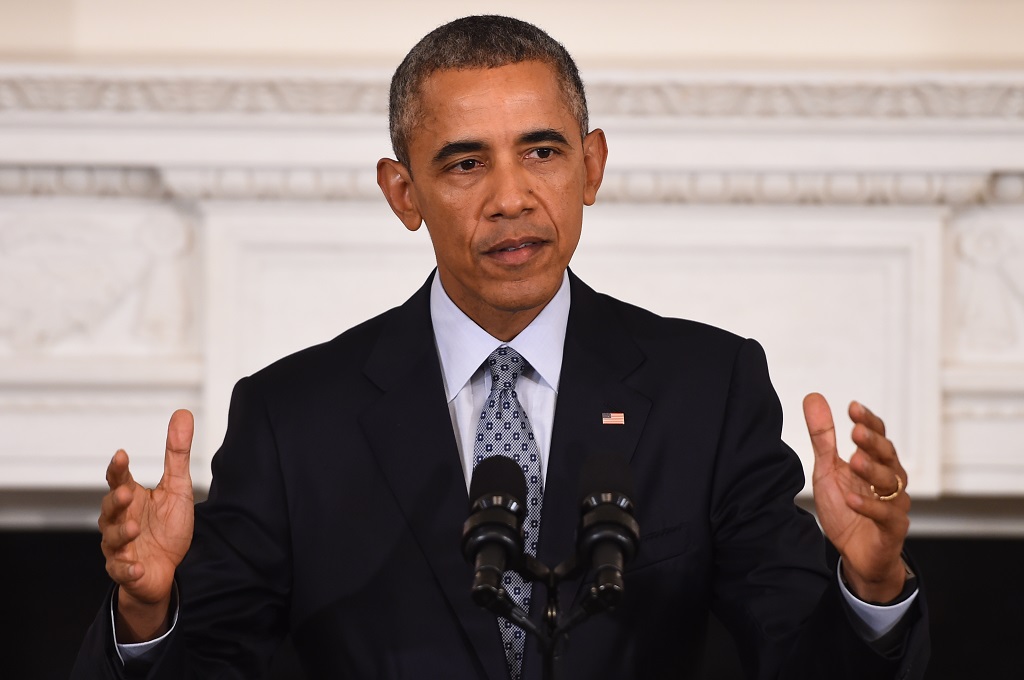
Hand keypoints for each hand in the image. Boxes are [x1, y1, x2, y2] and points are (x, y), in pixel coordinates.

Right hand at [99, 409, 194, 640]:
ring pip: (112, 539)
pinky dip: (127, 569)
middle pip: (110, 508)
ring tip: (134, 528)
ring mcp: (120, 547)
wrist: (167, 570)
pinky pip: (122, 571)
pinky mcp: (126, 571)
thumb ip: (177, 454)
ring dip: (121, 533)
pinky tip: (135, 567)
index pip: (118, 480)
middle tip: (127, 492)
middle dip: (116, 501)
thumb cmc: (167, 527)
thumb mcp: (177, 487)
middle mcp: (119, 521)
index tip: (121, 455)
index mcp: (131, 499)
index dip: (117, 468)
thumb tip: (182, 414)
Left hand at [803, 393, 908, 602]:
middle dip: (873, 442)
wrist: (855, 553)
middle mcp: (889, 479)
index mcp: (874, 462)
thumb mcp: (827, 469)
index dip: (868, 422)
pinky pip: (885, 515)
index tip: (853, 408)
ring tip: (855, 461)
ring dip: (872, 470)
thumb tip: (814, 397)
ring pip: (890, 483)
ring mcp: (893, 503)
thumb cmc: (845, 508)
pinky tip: (852, 499)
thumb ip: (822, 437)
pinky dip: (869, 506)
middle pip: (888, 455)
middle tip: (856, 432)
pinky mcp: (892, 528)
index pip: (877, 436)